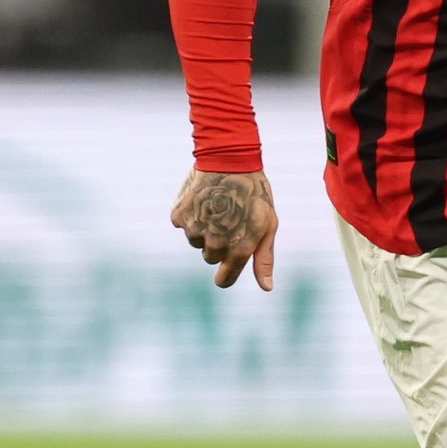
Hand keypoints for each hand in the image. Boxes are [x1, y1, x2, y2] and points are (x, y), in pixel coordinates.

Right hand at [170, 168, 277, 289]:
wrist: (229, 159)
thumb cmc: (254, 193)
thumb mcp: (267, 225)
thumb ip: (264, 258)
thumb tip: (266, 288)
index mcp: (238, 249)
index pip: (224, 280)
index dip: (226, 274)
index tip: (226, 267)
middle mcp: (214, 244)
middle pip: (210, 257)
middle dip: (219, 243)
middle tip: (229, 218)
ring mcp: (194, 230)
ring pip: (196, 241)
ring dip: (204, 228)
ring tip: (217, 205)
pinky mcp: (179, 217)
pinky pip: (184, 225)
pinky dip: (191, 215)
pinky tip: (203, 199)